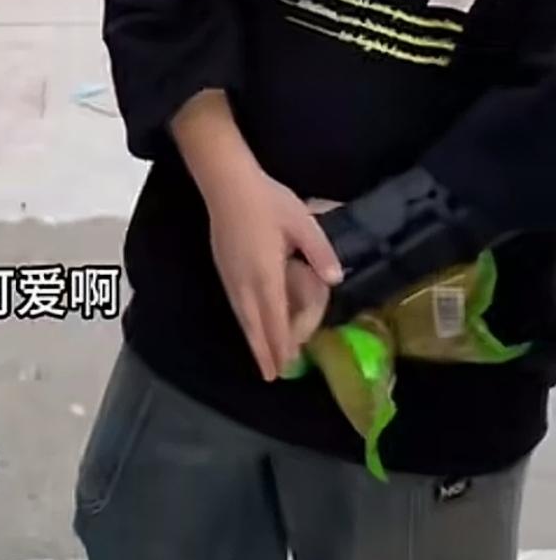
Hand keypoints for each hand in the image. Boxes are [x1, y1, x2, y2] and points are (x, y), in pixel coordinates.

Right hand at [208, 171, 341, 381]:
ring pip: (242, 316)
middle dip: (264, 351)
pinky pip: (235, 304)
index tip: (285, 367)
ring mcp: (230, 275)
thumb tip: (336, 279)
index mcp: (266, 275)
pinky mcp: (223, 266)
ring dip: (252, 339)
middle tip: (271, 376)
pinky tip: (247, 321)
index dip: (279, 345)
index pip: (274, 318)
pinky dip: (244, 321)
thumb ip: (319, 252)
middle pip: (254, 325)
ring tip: (260, 358)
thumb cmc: (267, 201)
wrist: (227, 182)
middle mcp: (245, 282)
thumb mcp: (302, 222)